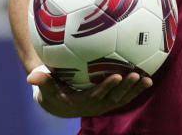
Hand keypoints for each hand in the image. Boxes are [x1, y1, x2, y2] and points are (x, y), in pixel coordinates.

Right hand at [28, 68, 153, 117]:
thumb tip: (31, 76)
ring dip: (135, 90)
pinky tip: (149, 77)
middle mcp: (96, 105)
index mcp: (82, 102)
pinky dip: (137, 88)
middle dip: (125, 88)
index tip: (116, 76)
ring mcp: (106, 103)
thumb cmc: (53, 91)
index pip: (97, 95)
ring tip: (147, 79)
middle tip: (134, 76)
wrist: (62, 104)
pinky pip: (126, 95)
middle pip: (113, 97)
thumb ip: (42, 81)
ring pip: (123, 98)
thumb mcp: (46, 87)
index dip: (107, 87)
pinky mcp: (112, 99)